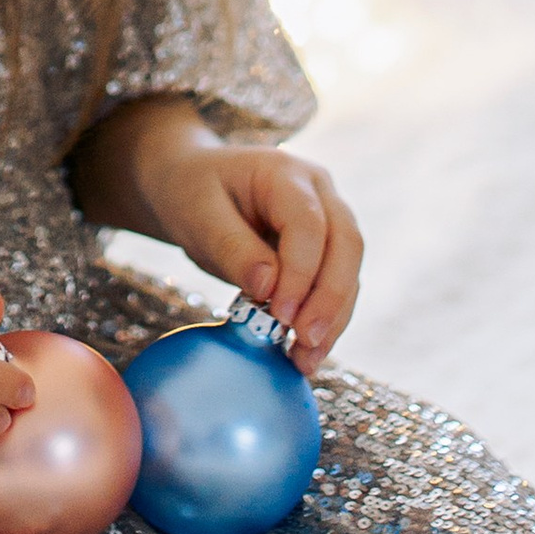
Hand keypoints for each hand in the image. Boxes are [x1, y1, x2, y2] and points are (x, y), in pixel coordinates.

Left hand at [80, 102, 361, 370]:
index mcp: (286, 173)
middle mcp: (318, 192)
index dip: (301, 272)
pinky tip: (304, 353)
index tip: (280, 316)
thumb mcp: (198, 215)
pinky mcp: (322, 250)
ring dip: (333, 318)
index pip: (310, 224)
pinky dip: (324, 321)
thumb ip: (233, 248)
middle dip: (330, 298)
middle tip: (304, 342)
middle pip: (346, 245)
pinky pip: (334, 286)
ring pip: (348, 270)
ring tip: (305, 360)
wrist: (186, 184)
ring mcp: (326, 219)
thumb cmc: (189, 192)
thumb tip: (269, 289)